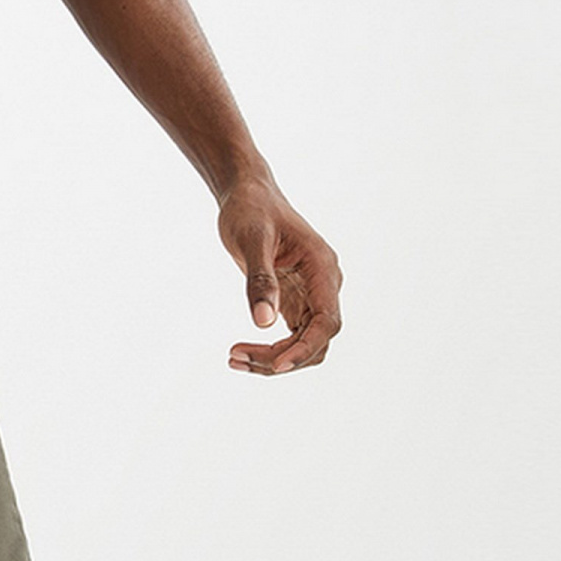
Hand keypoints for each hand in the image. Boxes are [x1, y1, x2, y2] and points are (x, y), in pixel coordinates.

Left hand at [217, 179, 342, 375]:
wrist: (248, 195)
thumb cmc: (251, 210)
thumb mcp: (252, 240)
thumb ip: (259, 280)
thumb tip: (262, 323)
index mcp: (322, 268)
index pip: (326, 321)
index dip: (305, 347)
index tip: (276, 365)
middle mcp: (323, 285)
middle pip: (317, 340)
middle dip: (281, 357)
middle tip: (236, 356)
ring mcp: (311, 295)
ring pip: (305, 343)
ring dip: (273, 359)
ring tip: (233, 359)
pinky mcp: (294, 301)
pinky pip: (291, 337)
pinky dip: (268, 350)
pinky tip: (239, 354)